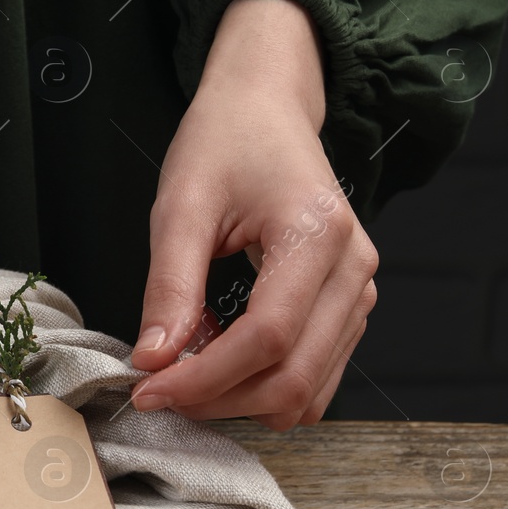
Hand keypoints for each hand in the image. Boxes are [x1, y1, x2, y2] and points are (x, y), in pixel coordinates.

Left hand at [129, 0, 378, 429]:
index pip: (267, 338)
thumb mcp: (181, 206)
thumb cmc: (225, 143)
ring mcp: (360, 290)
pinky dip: (262, 383)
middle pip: (294, 377)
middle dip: (220, 399)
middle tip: (157, 391)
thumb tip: (154, 359)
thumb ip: (170, 285)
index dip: (204, 378)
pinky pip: (314, 373)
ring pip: (307, 388)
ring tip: (184, 366)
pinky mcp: (350, 305)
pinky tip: (217, 354)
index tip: (147, 389)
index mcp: (316, 234)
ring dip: (241, 398)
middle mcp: (353, 268)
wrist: (265, 110)